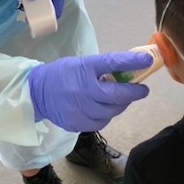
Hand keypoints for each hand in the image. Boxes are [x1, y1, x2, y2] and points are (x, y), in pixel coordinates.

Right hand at [28, 52, 151, 131]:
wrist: (35, 92)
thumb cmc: (62, 74)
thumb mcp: (81, 64)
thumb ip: (103, 68)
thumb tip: (131, 70)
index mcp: (82, 69)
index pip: (111, 63)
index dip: (131, 61)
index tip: (147, 60)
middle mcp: (82, 89)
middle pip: (116, 95)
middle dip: (133, 93)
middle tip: (141, 90)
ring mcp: (79, 109)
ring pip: (111, 111)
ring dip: (120, 105)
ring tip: (118, 99)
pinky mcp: (76, 123)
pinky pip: (101, 122)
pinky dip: (106, 115)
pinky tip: (102, 109)